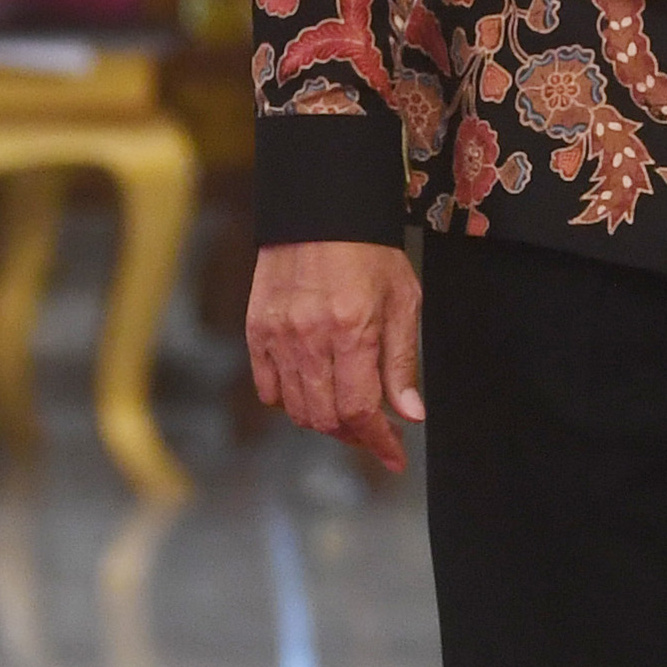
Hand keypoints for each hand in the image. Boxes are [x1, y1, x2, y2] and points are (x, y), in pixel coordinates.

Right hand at [247, 239, 424, 472]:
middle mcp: (310, 337)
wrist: (321, 211)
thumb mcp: (403, 301)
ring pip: (296, 409)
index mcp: (352, 330)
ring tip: (346, 411)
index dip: (378, 441)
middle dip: (355, 435)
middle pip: (326, 418)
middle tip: (374, 431)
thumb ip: (401, 362)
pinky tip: (312, 390)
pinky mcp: (257, 330)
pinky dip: (289, 402)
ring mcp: (278, 335)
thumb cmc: (369, 252)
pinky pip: (268, 389)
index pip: (360, 411)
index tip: (395, 455)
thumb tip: (409, 414)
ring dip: (324, 422)